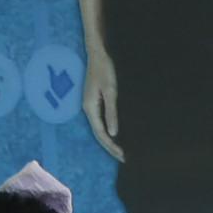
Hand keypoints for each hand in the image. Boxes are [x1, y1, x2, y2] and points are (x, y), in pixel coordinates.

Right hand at [83, 43, 123, 158]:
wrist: (97, 54)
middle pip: (99, 134)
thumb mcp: (111, 92)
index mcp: (90, 108)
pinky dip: (108, 131)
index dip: (111, 146)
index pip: (101, 134)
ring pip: (99, 129)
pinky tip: (116, 135)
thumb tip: (113, 133)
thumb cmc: (104, 70)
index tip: (123, 156)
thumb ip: (111, 112)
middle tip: (124, 158)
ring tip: (121, 151)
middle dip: (111, 147)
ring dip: (109, 141)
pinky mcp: (94, 102)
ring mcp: (90, 106)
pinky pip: (100, 121)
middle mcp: (88, 109)